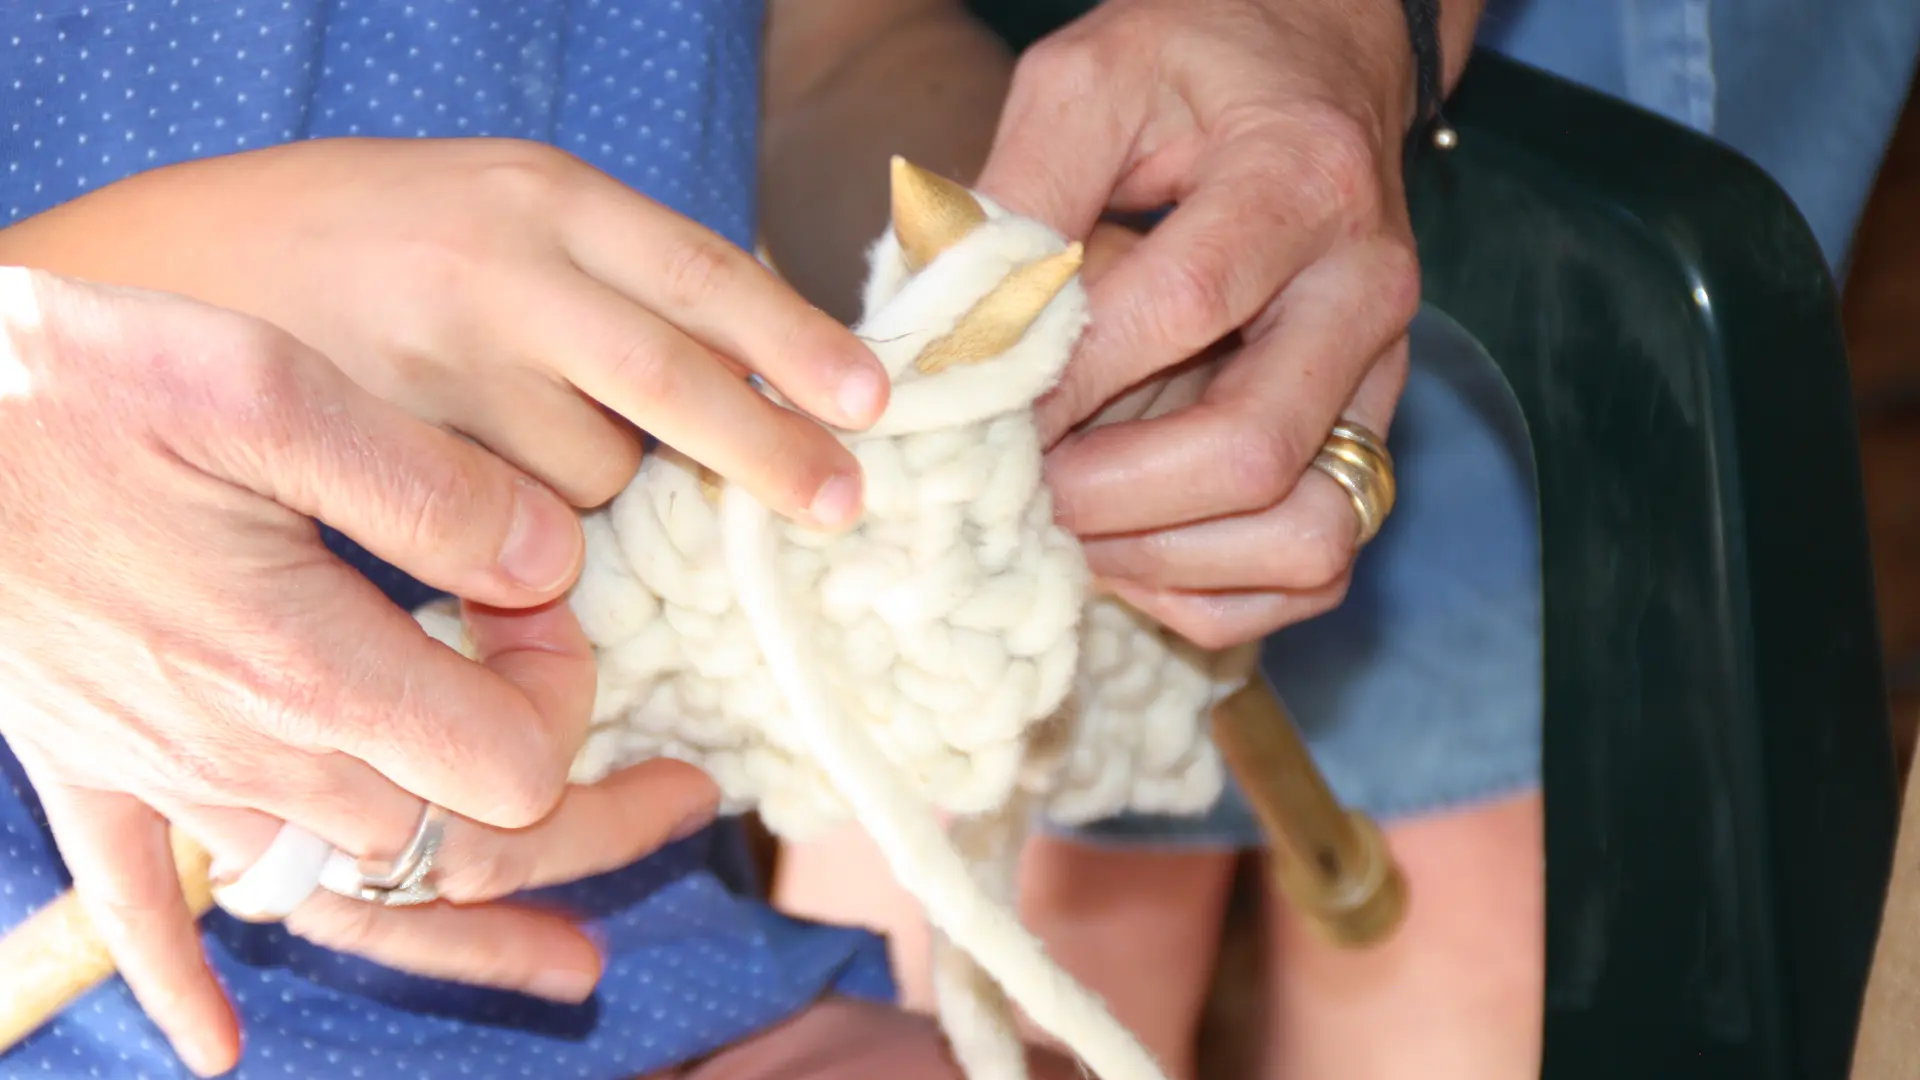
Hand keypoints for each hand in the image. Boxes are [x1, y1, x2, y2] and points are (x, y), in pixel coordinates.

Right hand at [0, 136, 888, 527]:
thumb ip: (612, 270)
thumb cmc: (355, 246)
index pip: (704, 272)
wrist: (158, 278)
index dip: (797, 343)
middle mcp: (495, 270)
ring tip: (534, 458)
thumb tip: (757, 352)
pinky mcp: (385, 453)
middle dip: (766, 453)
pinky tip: (494, 513)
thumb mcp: (494, 209)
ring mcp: (433, 364)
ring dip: (609, 494)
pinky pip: (506, 527)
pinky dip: (530, 538)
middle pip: (670, 380)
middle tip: (840, 503)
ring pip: (591, 475)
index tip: (874, 403)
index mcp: (539, 192)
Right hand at [0, 271, 715, 1074]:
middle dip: (585, 825)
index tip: (544, 604)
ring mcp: (160, 773)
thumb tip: (549, 563)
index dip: (568, 696)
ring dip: (469, 927)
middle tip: (683, 797)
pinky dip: (183, 983)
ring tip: (573, 963)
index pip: (508, 763)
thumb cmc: (73, 387)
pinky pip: (139, 910)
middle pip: (458, 849)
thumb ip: (429, 489)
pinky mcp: (83, 763)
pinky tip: (215, 1048)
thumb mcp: (271, 391)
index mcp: (308, 668)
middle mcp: (245, 752)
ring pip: (347, 899)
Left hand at [976, 0, 1430, 647]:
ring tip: (1064, 528)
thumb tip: (944, 326)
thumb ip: (1021, 186)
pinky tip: (1125, 549)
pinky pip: (1310, 567)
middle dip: (1104, 497)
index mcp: (1302, 181)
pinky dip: (1210, 590)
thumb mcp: (1094, 78)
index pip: (1183, 308)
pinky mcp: (1369, 439)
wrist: (1321, 65)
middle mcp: (1365, 292)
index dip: (1065, 383)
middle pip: (1251, 449)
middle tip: (1006, 496)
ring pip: (1305, 535)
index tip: (968, 418)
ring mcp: (1381, 378)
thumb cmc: (1197, 67)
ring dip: (1162, 558)